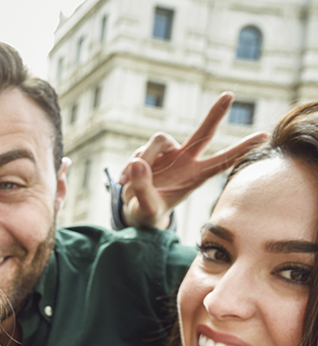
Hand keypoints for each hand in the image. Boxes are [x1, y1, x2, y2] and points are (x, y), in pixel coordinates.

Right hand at [119, 92, 266, 228]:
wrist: (134, 209)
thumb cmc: (148, 210)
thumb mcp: (147, 207)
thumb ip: (143, 188)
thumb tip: (137, 162)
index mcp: (195, 176)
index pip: (222, 161)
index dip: (242, 148)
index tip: (264, 135)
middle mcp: (185, 160)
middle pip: (203, 132)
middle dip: (215, 113)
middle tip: (229, 94)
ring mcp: (168, 154)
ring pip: (158, 140)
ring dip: (144, 157)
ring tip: (128, 181)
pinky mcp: (149, 152)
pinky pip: (139, 151)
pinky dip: (129, 166)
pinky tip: (123, 180)